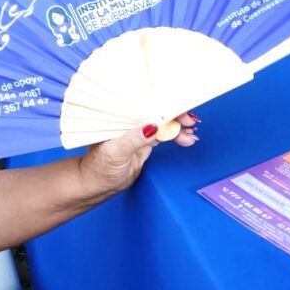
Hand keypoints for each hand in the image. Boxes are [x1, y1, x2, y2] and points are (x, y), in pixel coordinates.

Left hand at [80, 114, 198, 195]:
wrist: (98, 185)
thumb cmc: (99, 167)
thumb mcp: (116, 152)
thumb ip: (135, 139)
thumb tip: (155, 126)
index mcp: (118, 115)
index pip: (143, 103)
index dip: (162, 104)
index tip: (178, 109)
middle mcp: (129, 120)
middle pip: (156, 111)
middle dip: (175, 115)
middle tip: (190, 122)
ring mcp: (138, 130)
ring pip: (162, 123)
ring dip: (178, 126)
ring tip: (191, 134)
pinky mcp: (145, 142)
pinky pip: (164, 134)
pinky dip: (176, 135)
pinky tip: (187, 138)